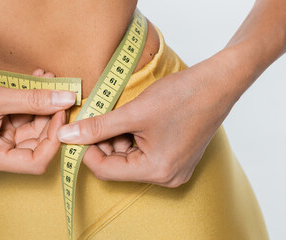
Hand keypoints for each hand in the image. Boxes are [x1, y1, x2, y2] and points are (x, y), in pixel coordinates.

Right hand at [0, 65, 74, 174]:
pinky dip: (27, 103)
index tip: (62, 112)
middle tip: (61, 92)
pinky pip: (17, 120)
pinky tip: (36, 82)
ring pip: (27, 130)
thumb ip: (33, 100)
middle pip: (34, 144)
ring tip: (48, 81)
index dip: (54, 138)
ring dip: (40, 106)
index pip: (36, 161)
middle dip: (49, 117)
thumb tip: (66, 99)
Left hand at [56, 59, 239, 186]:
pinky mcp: (177, 158)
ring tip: (114, 113)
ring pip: (129, 159)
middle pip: (118, 166)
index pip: (106, 171)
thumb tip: (66, 136)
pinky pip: (144, 153)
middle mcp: (167, 177)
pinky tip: (129, 117)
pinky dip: (131, 137)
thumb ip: (98, 126)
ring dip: (115, 138)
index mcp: (157, 170)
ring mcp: (173, 169)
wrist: (219, 82)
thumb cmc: (182, 95)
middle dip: (101, 143)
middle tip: (91, 117)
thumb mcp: (133, 112)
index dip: (85, 151)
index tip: (72, 131)